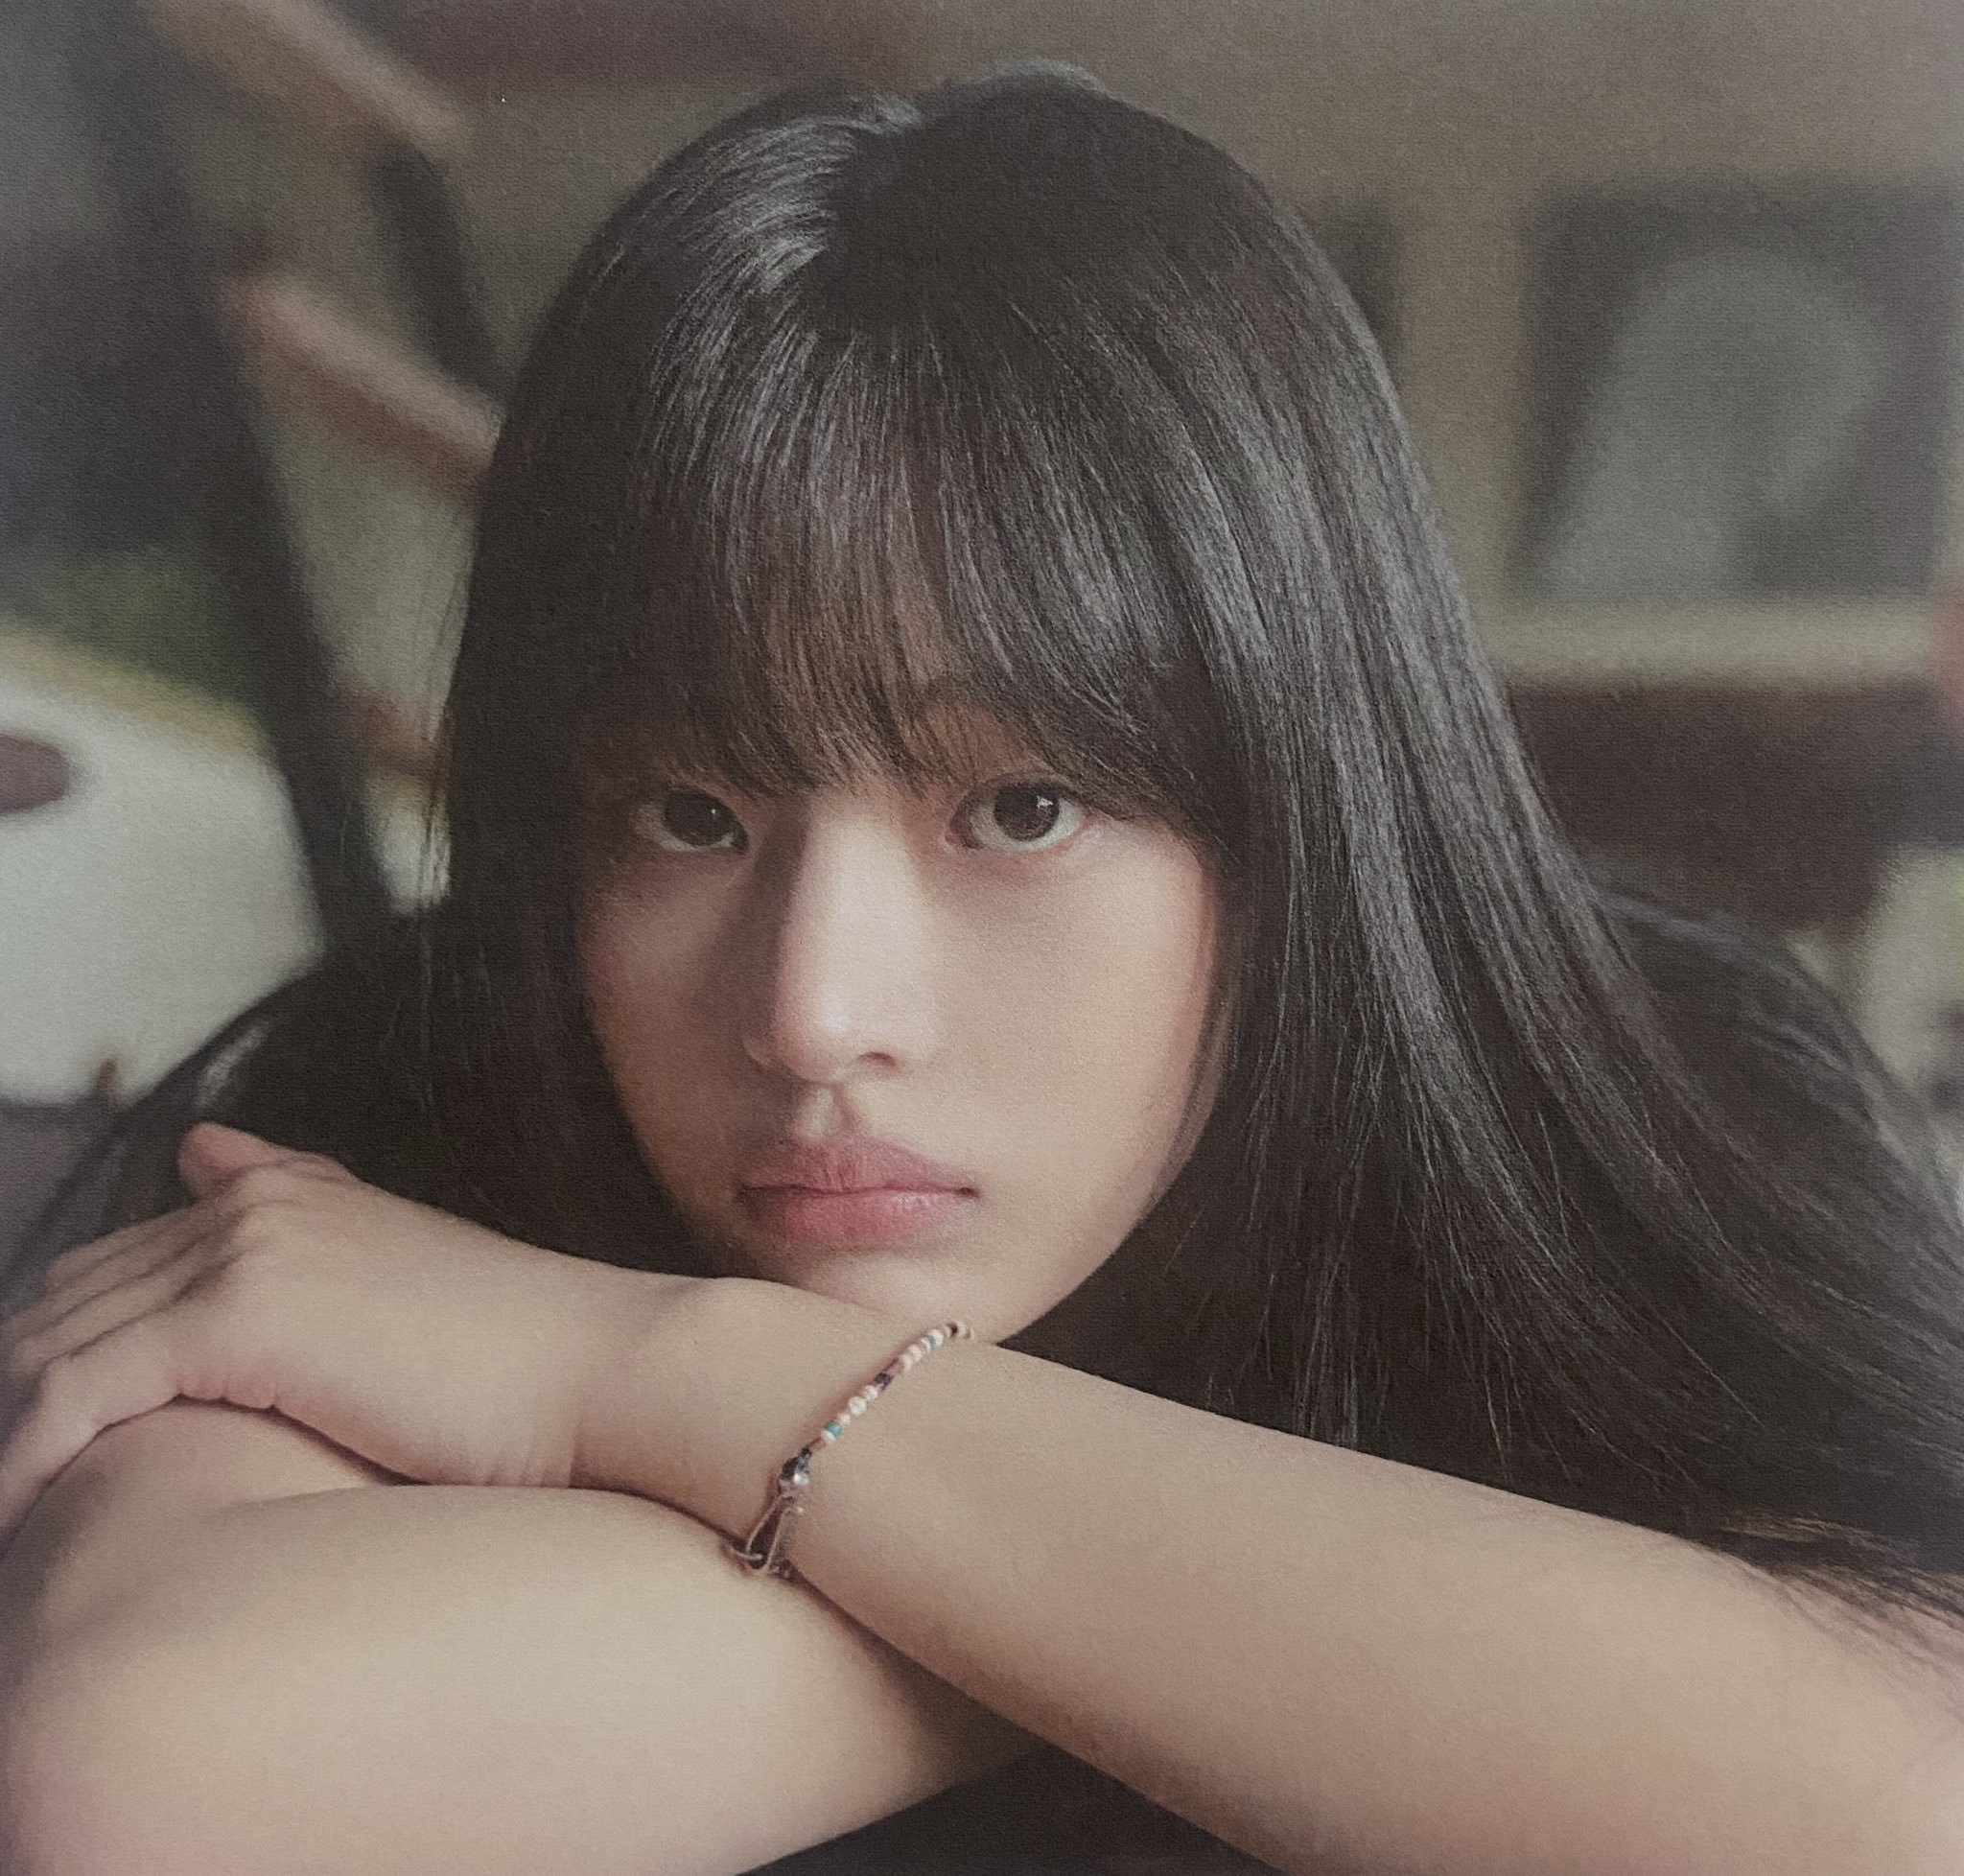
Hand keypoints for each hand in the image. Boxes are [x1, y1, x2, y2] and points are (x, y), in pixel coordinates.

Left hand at [0, 1123, 699, 1538]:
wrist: (607, 1369)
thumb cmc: (522, 1361)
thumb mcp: (399, 1269)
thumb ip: (298, 1210)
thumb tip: (199, 1148)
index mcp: (283, 1194)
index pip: (109, 1271)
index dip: (54, 1361)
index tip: (41, 1446)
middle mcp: (250, 1204)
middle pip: (62, 1302)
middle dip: (18, 1399)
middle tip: (16, 1489)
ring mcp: (244, 1249)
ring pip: (48, 1346)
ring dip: (10, 1439)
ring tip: (10, 1518)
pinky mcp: (241, 1313)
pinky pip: (73, 1392)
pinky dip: (27, 1461)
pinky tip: (25, 1519)